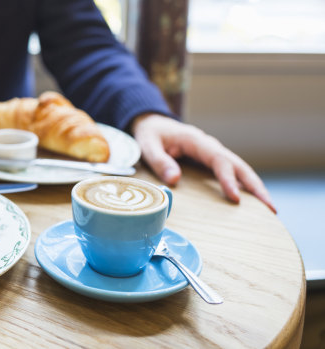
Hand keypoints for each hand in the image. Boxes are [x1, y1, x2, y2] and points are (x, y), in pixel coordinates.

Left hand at [131, 113, 275, 212]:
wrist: (152, 123)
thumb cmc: (150, 134)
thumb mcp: (147, 145)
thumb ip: (159, 161)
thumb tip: (175, 179)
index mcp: (196, 141)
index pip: (219, 160)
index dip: (228, 179)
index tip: (236, 197)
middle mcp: (210, 146)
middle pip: (238, 165)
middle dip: (255, 186)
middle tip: (271, 208)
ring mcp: (213, 153)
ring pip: (240, 169)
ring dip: (255, 187)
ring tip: (270, 209)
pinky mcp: (212, 161)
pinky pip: (232, 172)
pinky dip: (245, 185)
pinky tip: (253, 202)